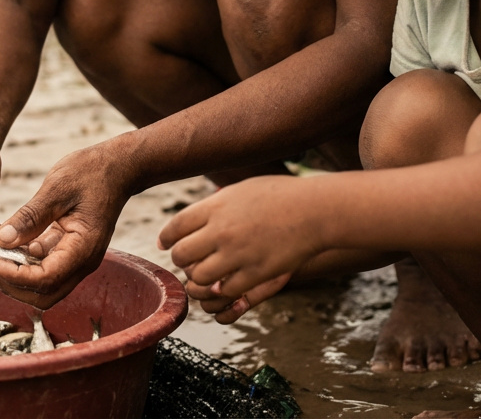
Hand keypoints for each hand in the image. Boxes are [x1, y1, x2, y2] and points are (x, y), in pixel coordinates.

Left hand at [0, 147, 131, 307]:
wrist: (118, 167)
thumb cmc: (92, 173)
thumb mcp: (57, 188)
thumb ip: (30, 217)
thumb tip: (2, 240)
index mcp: (83, 248)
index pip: (45, 279)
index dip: (14, 276)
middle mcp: (83, 261)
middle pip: (43, 294)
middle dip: (12, 283)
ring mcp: (77, 258)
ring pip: (43, 285)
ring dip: (16, 274)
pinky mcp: (70, 251)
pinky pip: (44, 266)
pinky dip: (23, 261)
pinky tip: (8, 240)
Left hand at [159, 175, 324, 318]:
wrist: (316, 210)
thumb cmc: (281, 195)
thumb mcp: (241, 190)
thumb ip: (215, 205)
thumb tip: (193, 217)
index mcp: (215, 207)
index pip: (175, 227)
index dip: (166, 238)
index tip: (164, 243)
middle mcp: (221, 231)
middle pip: (181, 255)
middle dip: (181, 260)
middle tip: (188, 261)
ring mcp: (237, 254)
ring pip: (199, 278)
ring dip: (198, 279)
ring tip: (205, 275)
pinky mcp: (255, 274)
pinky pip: (225, 291)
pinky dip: (221, 291)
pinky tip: (226, 283)